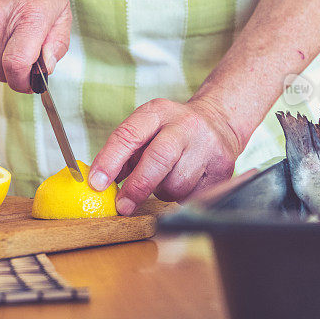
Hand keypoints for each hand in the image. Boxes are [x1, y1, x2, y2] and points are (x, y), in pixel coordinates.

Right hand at [0, 0, 71, 92]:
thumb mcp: (62, 8)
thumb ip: (58, 43)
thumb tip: (46, 69)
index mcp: (30, 17)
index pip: (17, 65)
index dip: (23, 83)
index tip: (31, 83)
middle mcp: (2, 18)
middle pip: (2, 71)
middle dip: (16, 74)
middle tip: (28, 60)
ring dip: (4, 55)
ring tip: (16, 29)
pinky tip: (2, 21)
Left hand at [88, 97, 243, 214]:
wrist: (220, 121)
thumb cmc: (173, 130)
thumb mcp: (147, 129)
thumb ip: (124, 154)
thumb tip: (100, 183)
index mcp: (158, 112)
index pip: (129, 134)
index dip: (110, 161)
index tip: (96, 183)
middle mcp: (185, 125)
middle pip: (158, 158)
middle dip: (137, 186)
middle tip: (122, 206)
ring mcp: (207, 146)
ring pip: (177, 183)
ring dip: (163, 191)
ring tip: (166, 179)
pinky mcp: (223, 168)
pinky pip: (194, 196)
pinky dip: (183, 196)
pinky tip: (186, 182)